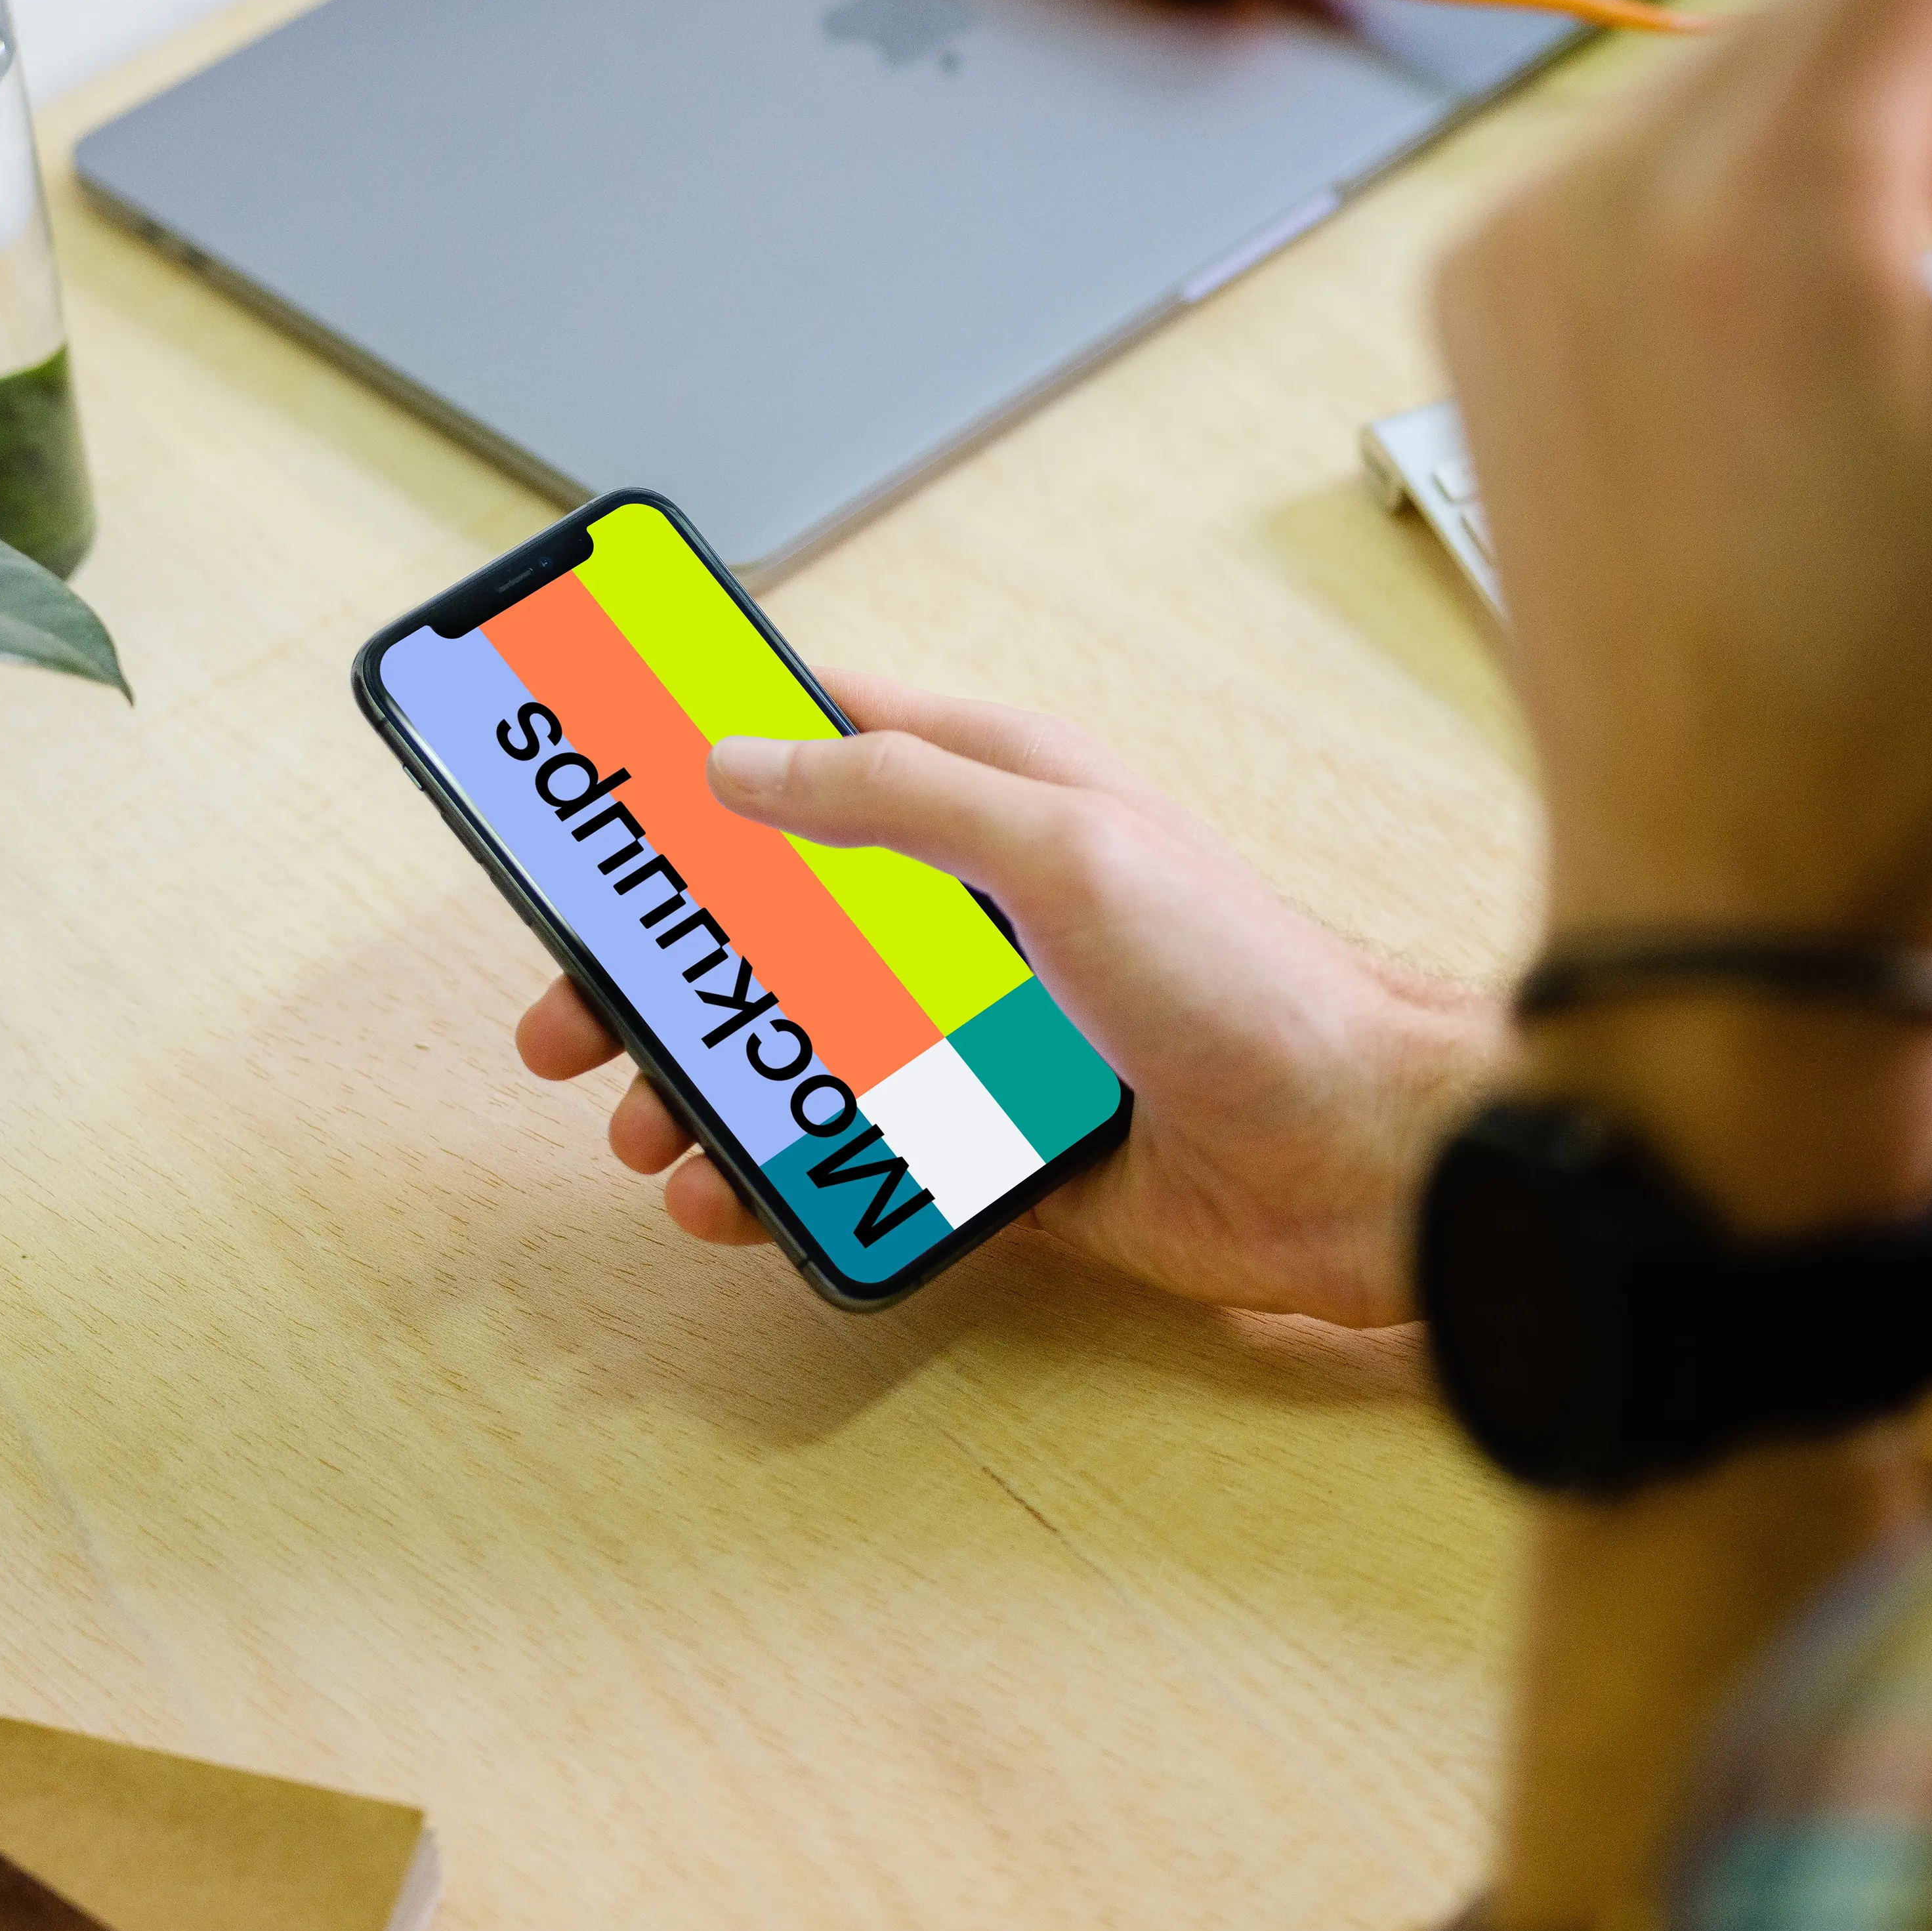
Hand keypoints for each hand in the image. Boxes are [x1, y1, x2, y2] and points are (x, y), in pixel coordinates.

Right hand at [511, 670, 1494, 1325]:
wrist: (1365, 1160)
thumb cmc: (1253, 985)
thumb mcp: (1067, 848)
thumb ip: (899, 795)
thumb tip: (741, 758)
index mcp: (999, 796)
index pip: (820, 731)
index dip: (704, 738)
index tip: (591, 772)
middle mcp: (977, 908)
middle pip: (773, 913)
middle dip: (661, 960)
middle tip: (566, 1012)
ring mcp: (980, 1030)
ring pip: (799, 1043)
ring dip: (704, 1083)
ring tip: (641, 1127)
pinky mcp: (994, 1142)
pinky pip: (856, 1154)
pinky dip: (781, 1176)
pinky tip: (729, 1199)